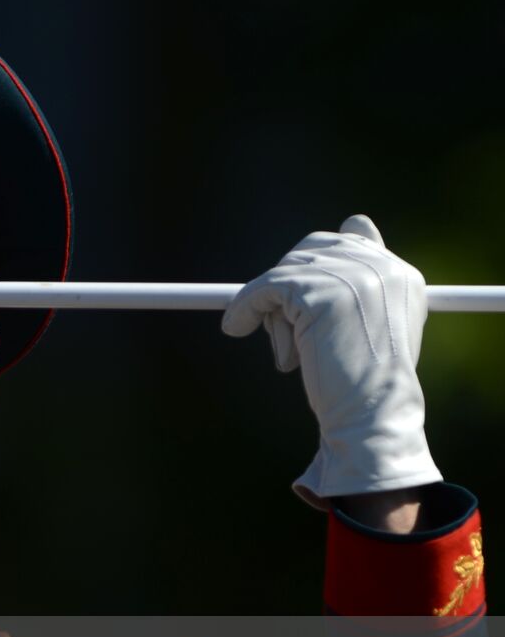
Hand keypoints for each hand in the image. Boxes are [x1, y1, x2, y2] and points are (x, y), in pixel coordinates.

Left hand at [222, 215, 440, 506]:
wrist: (369, 414)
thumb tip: (352, 223)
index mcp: (401, 274)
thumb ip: (358, 284)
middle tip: (285, 326)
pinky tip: (236, 327)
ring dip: (274, 311)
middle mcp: (381, 266)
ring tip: (291, 352)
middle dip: (290, 285)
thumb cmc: (363, 382)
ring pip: (285, 273)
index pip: (354, 233)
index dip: (318, 259)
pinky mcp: (316, 292)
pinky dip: (245, 307)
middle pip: (311, 249)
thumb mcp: (371, 324)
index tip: (299, 286)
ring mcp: (350, 276)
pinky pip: (263, 288)